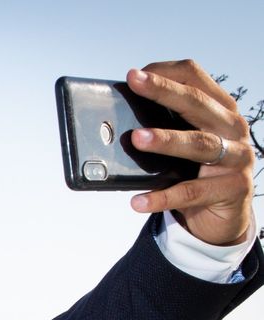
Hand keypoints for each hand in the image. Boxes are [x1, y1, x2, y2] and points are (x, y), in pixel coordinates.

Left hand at [126, 60, 253, 245]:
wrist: (222, 214)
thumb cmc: (195, 172)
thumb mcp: (181, 145)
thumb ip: (162, 128)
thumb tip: (113, 122)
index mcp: (218, 109)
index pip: (194, 78)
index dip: (165, 73)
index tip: (135, 75)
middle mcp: (232, 128)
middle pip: (197, 104)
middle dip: (164, 91)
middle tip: (135, 83)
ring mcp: (237, 157)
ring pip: (199, 145)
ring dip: (166, 140)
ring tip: (136, 138)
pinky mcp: (234, 188)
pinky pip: (192, 192)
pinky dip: (163, 196)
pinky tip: (139, 200)